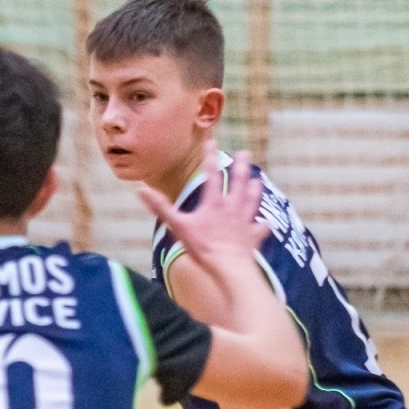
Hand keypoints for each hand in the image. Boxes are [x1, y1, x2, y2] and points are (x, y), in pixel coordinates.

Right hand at [138, 142, 268, 279]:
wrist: (229, 266)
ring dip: (254, 189)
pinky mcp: (254, 236)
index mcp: (214, 203)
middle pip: (239, 182)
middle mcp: (232, 207)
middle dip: (241, 166)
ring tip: (257, 180)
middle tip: (245, 153)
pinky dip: (263, 224)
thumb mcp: (177, 226)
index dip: (210, 158)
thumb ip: (161, 208)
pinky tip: (266, 222)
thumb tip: (142, 191)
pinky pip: (261, 228)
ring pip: (252, 200)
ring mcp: (245, 221)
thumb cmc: (203, 246)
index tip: (212, 142)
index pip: (211, 175)